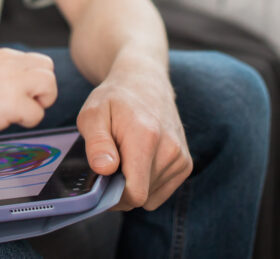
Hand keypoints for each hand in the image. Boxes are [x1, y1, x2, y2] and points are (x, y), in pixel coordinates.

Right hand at [0, 48, 56, 137]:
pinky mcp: (13, 102)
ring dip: (41, 103)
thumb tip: (38, 85)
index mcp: (6, 56)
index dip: (38, 80)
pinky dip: (28, 121)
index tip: (25, 92)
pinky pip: (38, 113)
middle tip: (27, 102)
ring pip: (50, 85)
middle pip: (49, 71)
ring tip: (21, 110)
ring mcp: (12, 82)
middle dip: (45, 90)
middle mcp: (10, 64)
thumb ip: (14, 72)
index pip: (41, 62)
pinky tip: (10, 119)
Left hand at [76, 54, 191, 211]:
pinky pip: (161, 191)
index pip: (135, 193)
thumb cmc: (115, 98)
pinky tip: (140, 160)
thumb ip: (96, 143)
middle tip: (110, 162)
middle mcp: (170, 149)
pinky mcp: (185, 163)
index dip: (113, 196)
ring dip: (135, 184)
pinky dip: (147, 183)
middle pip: (141, 196)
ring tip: (126, 156)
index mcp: (145, 137)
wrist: (145, 81)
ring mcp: (181, 157)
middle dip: (121, 188)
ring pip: (151, 197)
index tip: (101, 182)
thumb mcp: (93, 114)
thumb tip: (104, 169)